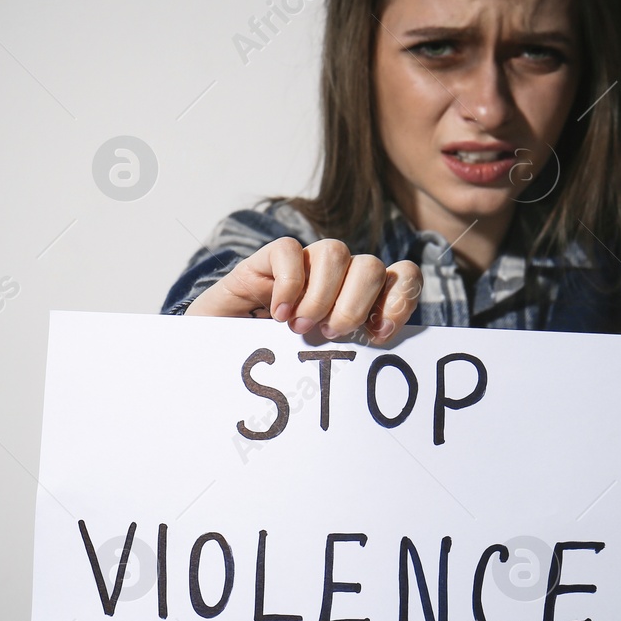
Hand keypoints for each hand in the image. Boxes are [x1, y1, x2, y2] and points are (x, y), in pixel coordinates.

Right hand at [185, 236, 422, 345]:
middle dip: (354, 304)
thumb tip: (385, 356)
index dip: (400, 299)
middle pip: (370, 266)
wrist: (217, 364)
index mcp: (362, 301)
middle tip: (330, 334)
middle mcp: (337, 279)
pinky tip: (278, 313)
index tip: (378, 335)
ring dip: (321, 294)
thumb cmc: (277, 369)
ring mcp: (303, 268)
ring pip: (334, 251)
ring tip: (300, 327)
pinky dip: (288, 283)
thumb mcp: (325, 366)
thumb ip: (355, 356)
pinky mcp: (266, 262)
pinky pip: (289, 250)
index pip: (403, 277)